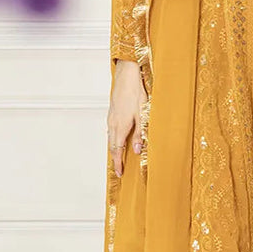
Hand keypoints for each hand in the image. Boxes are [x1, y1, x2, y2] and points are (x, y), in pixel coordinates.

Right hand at [108, 60, 146, 175]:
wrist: (126, 78)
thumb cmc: (136, 94)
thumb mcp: (142, 115)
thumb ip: (139, 134)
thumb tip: (136, 150)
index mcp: (120, 127)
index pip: (117, 150)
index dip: (118, 163)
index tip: (119, 173)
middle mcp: (113, 124)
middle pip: (112, 147)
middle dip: (114, 159)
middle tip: (118, 170)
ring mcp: (110, 119)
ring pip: (110, 139)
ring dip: (113, 150)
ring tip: (117, 159)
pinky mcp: (111, 114)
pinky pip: (110, 131)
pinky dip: (113, 140)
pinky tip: (117, 141)